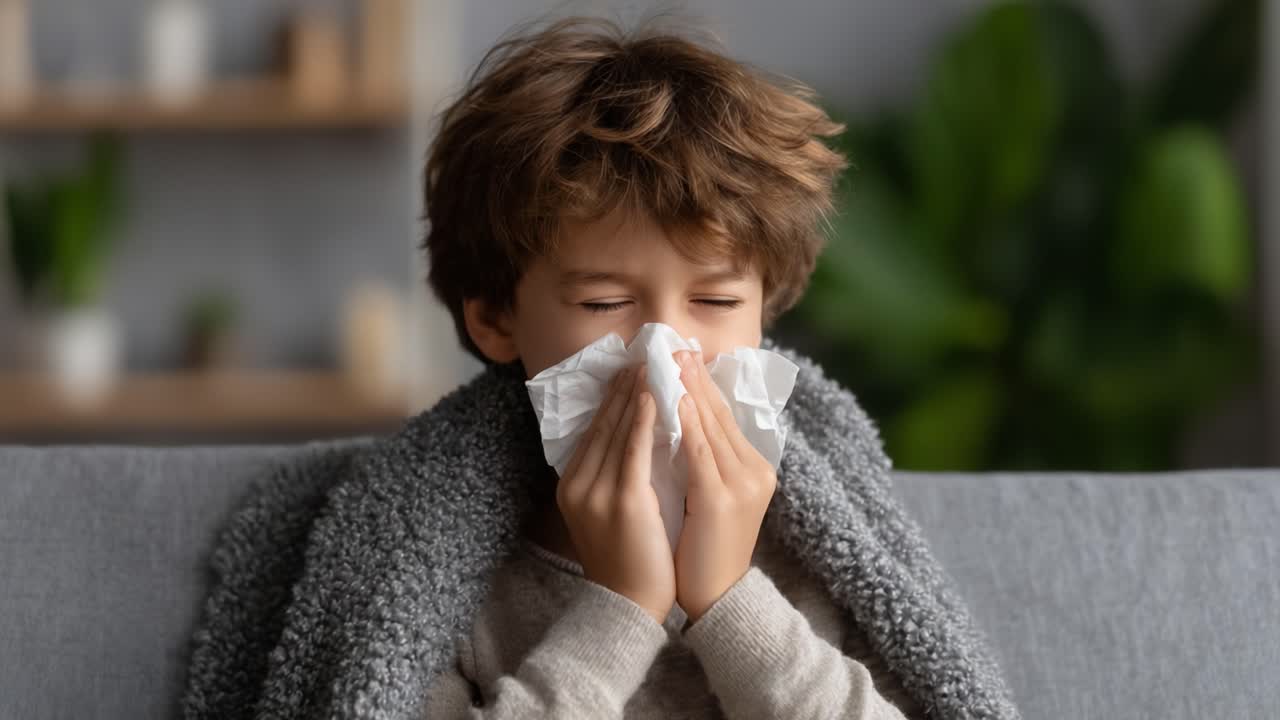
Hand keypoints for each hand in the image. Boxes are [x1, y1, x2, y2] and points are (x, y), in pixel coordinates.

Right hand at [557, 364, 676, 624]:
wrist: (629, 605)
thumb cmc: (629, 560)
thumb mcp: (609, 513)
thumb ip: (612, 478)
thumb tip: (630, 440)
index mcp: (573, 485)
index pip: (594, 430)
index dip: (613, 397)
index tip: (629, 369)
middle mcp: (578, 483)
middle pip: (602, 423)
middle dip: (623, 386)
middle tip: (642, 354)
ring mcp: (596, 491)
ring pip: (616, 428)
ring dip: (635, 391)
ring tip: (652, 363)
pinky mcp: (622, 498)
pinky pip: (633, 447)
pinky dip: (644, 417)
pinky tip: (656, 394)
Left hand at [672, 349, 776, 622]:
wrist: (717, 598)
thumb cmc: (705, 549)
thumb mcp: (711, 497)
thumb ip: (705, 463)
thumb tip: (681, 423)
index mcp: (754, 468)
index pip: (725, 415)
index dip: (703, 384)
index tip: (683, 355)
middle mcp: (754, 470)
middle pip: (720, 412)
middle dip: (695, 377)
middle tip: (674, 344)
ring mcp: (741, 483)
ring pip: (710, 424)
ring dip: (687, 389)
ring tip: (668, 360)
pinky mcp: (721, 497)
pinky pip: (698, 450)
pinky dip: (684, 421)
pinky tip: (669, 399)